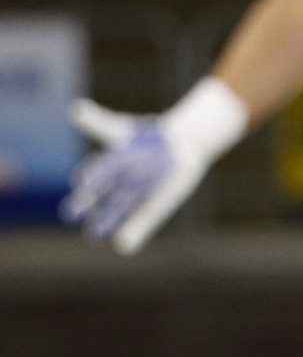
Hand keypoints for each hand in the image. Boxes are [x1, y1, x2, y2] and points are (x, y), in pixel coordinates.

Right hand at [64, 100, 214, 254]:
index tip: (85, 181)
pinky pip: (142, 222)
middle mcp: (118, 185)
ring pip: (117, 212)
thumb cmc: (144, 138)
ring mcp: (134, 198)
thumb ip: (99, 122)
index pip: (95, 173)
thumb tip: (76, 109)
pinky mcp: (154, 208)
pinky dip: (135, 234)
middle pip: (101, 197)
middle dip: (88, 205)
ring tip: (93, 237)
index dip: (91, 177)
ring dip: (106, 223)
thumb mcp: (122, 129)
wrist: (178, 146)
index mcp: (108, 165)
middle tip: (71, 214)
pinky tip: (124, 246)